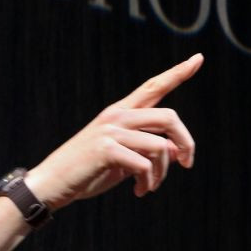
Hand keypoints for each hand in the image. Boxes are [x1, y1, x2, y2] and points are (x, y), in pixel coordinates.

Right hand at [26, 53, 202, 209]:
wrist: (52, 184)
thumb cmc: (87, 172)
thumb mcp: (122, 159)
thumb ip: (147, 150)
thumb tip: (175, 151)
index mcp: (120, 113)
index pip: (153, 87)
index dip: (177, 73)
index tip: (198, 59)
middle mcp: (117, 116)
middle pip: (169, 117)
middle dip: (186, 142)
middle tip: (187, 163)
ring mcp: (110, 132)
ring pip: (160, 146)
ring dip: (162, 172)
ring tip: (151, 186)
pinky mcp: (106, 150)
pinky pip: (144, 164)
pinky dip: (148, 182)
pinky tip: (140, 191)